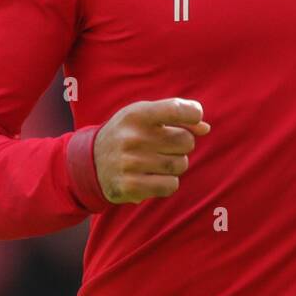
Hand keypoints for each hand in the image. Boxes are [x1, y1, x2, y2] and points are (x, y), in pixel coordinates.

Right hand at [93, 97, 209, 203]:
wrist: (90, 163)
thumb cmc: (128, 134)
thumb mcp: (145, 116)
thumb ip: (176, 115)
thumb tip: (205, 128)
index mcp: (136, 114)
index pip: (176, 109)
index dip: (194, 114)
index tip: (193, 118)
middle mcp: (132, 137)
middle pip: (186, 141)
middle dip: (182, 145)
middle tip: (165, 146)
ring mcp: (130, 163)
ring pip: (181, 165)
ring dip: (175, 165)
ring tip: (156, 162)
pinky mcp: (130, 186)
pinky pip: (171, 185)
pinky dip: (168, 183)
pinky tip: (153, 177)